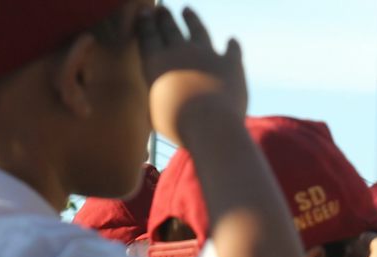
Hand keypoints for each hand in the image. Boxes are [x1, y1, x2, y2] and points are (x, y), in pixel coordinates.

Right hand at [139, 6, 247, 145]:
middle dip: (165, 17)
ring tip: (187, 10)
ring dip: (192, 19)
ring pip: (197, 30)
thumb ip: (157, 98)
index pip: (148, 35)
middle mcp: (180, 51)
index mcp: (156, 61)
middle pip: (170, 28)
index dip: (145, 23)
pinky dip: (232, 46)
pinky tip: (232, 41)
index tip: (144, 13)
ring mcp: (207, 53)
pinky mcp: (230, 62)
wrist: (211, 125)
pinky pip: (232, 50)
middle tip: (161, 9)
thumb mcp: (154, 113)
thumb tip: (159, 98)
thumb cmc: (177, 124)